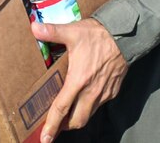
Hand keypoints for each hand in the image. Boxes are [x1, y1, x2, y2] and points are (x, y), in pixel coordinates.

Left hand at [34, 19, 128, 141]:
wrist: (125, 36)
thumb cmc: (98, 35)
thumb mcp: (72, 32)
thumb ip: (52, 31)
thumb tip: (34, 27)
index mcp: (78, 81)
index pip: (61, 109)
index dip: (52, 126)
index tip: (45, 139)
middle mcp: (91, 92)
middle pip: (76, 121)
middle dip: (64, 126)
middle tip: (54, 125)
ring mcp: (104, 93)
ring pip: (89, 115)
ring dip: (77, 117)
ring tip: (67, 114)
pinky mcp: (113, 91)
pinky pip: (99, 105)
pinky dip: (90, 107)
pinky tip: (84, 98)